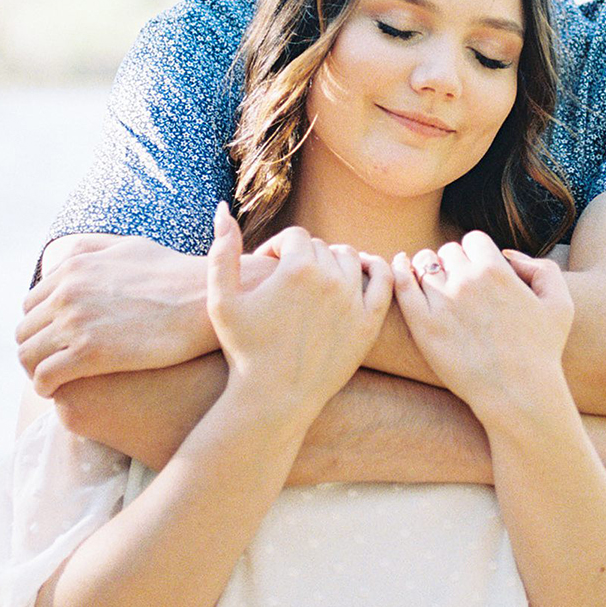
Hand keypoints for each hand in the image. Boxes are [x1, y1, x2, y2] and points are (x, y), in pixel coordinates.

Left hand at [16, 232, 275, 394]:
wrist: (205, 301)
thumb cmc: (176, 276)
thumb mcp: (130, 247)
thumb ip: (94, 249)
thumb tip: (70, 256)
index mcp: (73, 266)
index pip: (31, 303)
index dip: (39, 326)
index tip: (51, 342)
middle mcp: (66, 292)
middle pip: (25, 329)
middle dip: (33, 349)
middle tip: (48, 366)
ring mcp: (75, 322)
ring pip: (28, 354)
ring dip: (35, 370)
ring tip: (50, 382)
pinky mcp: (88, 353)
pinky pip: (45, 377)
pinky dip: (45, 387)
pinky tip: (57, 392)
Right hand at [208, 205, 392, 412]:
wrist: (273, 398)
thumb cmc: (243, 349)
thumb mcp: (222, 299)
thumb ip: (221, 251)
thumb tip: (222, 209)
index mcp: (297, 268)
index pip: (295, 237)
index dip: (278, 248)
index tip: (267, 267)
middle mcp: (330, 280)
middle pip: (321, 248)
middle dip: (302, 258)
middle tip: (289, 280)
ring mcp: (354, 301)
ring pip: (350, 259)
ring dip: (334, 262)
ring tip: (316, 280)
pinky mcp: (369, 323)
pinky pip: (383, 282)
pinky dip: (376, 268)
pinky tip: (362, 271)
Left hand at [390, 232, 572, 419]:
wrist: (518, 394)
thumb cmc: (542, 351)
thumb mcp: (560, 304)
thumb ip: (543, 269)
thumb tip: (508, 256)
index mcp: (496, 270)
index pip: (474, 240)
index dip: (477, 254)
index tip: (479, 272)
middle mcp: (467, 281)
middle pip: (448, 252)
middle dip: (454, 263)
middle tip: (460, 284)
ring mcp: (442, 302)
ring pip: (424, 264)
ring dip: (429, 269)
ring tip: (437, 286)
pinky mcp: (423, 325)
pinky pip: (402, 285)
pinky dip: (399, 271)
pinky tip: (401, 266)